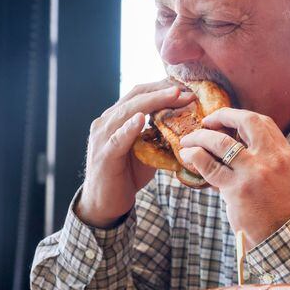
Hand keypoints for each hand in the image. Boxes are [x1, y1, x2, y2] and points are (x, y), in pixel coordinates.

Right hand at [77, 80, 196, 227]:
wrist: (105, 203)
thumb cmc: (127, 174)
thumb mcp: (147, 149)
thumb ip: (159, 134)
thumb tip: (187, 123)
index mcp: (116, 118)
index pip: (139, 94)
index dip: (163, 88)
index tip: (186, 87)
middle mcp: (106, 122)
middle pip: (135, 97)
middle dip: (162, 91)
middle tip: (186, 89)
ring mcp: (102, 137)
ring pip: (127, 112)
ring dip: (153, 102)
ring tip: (173, 95)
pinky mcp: (104, 155)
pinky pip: (117, 138)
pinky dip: (129, 128)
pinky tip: (141, 119)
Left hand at [178, 108, 289, 249]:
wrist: (281, 235)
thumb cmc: (279, 207)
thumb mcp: (283, 175)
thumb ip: (267, 156)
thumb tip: (236, 141)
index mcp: (285, 154)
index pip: (262, 122)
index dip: (240, 116)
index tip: (225, 119)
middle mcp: (272, 158)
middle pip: (247, 121)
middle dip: (223, 115)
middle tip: (206, 121)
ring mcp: (254, 172)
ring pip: (221, 141)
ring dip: (200, 137)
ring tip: (188, 140)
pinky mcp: (237, 188)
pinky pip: (209, 165)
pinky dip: (194, 156)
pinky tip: (188, 156)